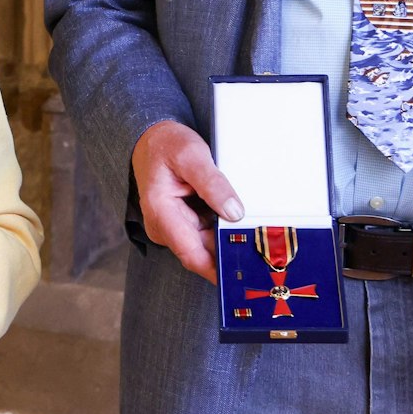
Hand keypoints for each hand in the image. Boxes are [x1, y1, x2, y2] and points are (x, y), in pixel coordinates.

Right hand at [133, 120, 244, 283]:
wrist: (152, 139)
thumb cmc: (166, 145)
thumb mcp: (191, 155)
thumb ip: (212, 183)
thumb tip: (234, 211)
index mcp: (161, 213)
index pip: (192, 254)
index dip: (217, 269)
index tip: (242, 274)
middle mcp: (165, 227)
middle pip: (203, 252)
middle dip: (229, 251)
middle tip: (261, 252)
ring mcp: (174, 228)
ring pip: (208, 245)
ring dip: (228, 240)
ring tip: (251, 231)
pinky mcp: (183, 225)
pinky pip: (207, 235)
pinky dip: (223, 230)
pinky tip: (238, 223)